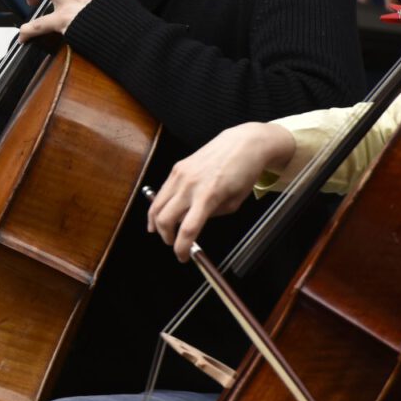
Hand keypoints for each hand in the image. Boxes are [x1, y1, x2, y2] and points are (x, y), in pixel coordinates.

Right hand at [147, 123, 296, 261]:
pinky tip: (162, 211)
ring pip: (156, 204)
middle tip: (172, 244)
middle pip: (164, 218)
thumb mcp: (234, 202)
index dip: (182, 247)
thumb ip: (212, 214)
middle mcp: (190, 185)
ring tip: (158, 230)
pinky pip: (163, 191)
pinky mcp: (177, 168)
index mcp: (208, 196)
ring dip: (156, 221)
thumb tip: (194, 222)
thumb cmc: (243, 172)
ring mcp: (180, 174)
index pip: (188, 229)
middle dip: (166, 236)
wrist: (242, 144)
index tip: (182, 256)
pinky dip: (160, 204)